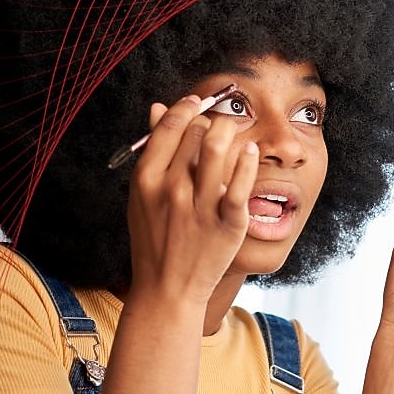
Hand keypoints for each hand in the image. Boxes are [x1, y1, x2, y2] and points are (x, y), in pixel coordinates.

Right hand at [125, 95, 259, 309]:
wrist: (166, 290)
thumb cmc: (154, 239)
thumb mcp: (142, 195)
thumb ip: (153, 152)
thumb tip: (158, 108)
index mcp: (146, 179)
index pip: (170, 126)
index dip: (187, 107)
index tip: (197, 102)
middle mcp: (170, 189)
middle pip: (195, 132)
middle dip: (209, 120)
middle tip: (217, 123)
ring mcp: (199, 206)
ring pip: (217, 147)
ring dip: (229, 130)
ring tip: (234, 131)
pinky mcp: (226, 223)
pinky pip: (241, 183)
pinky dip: (248, 160)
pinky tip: (251, 151)